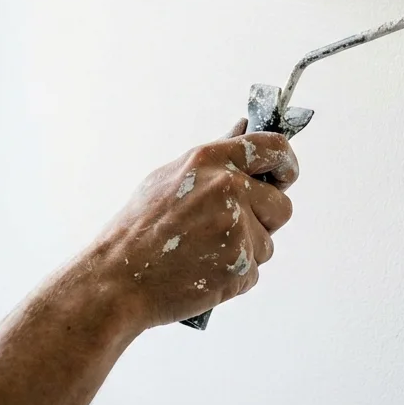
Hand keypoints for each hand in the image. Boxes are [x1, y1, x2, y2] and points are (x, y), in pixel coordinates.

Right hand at [91, 121, 299, 329]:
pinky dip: (234, 276)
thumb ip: (217, 155)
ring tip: (204, 253)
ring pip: (268, 243)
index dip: (286, 164)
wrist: (117, 279)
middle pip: (282, 205)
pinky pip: (255, 271)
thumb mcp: (171, 175)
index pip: (274, 149)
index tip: (285, 176)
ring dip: (246, 251)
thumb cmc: (139, 227)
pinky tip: (203, 271)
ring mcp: (236, 228)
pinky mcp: (239, 266)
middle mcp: (228, 189)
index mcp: (211, 160)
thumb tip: (244, 125)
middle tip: (227, 230)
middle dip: (264, 220)